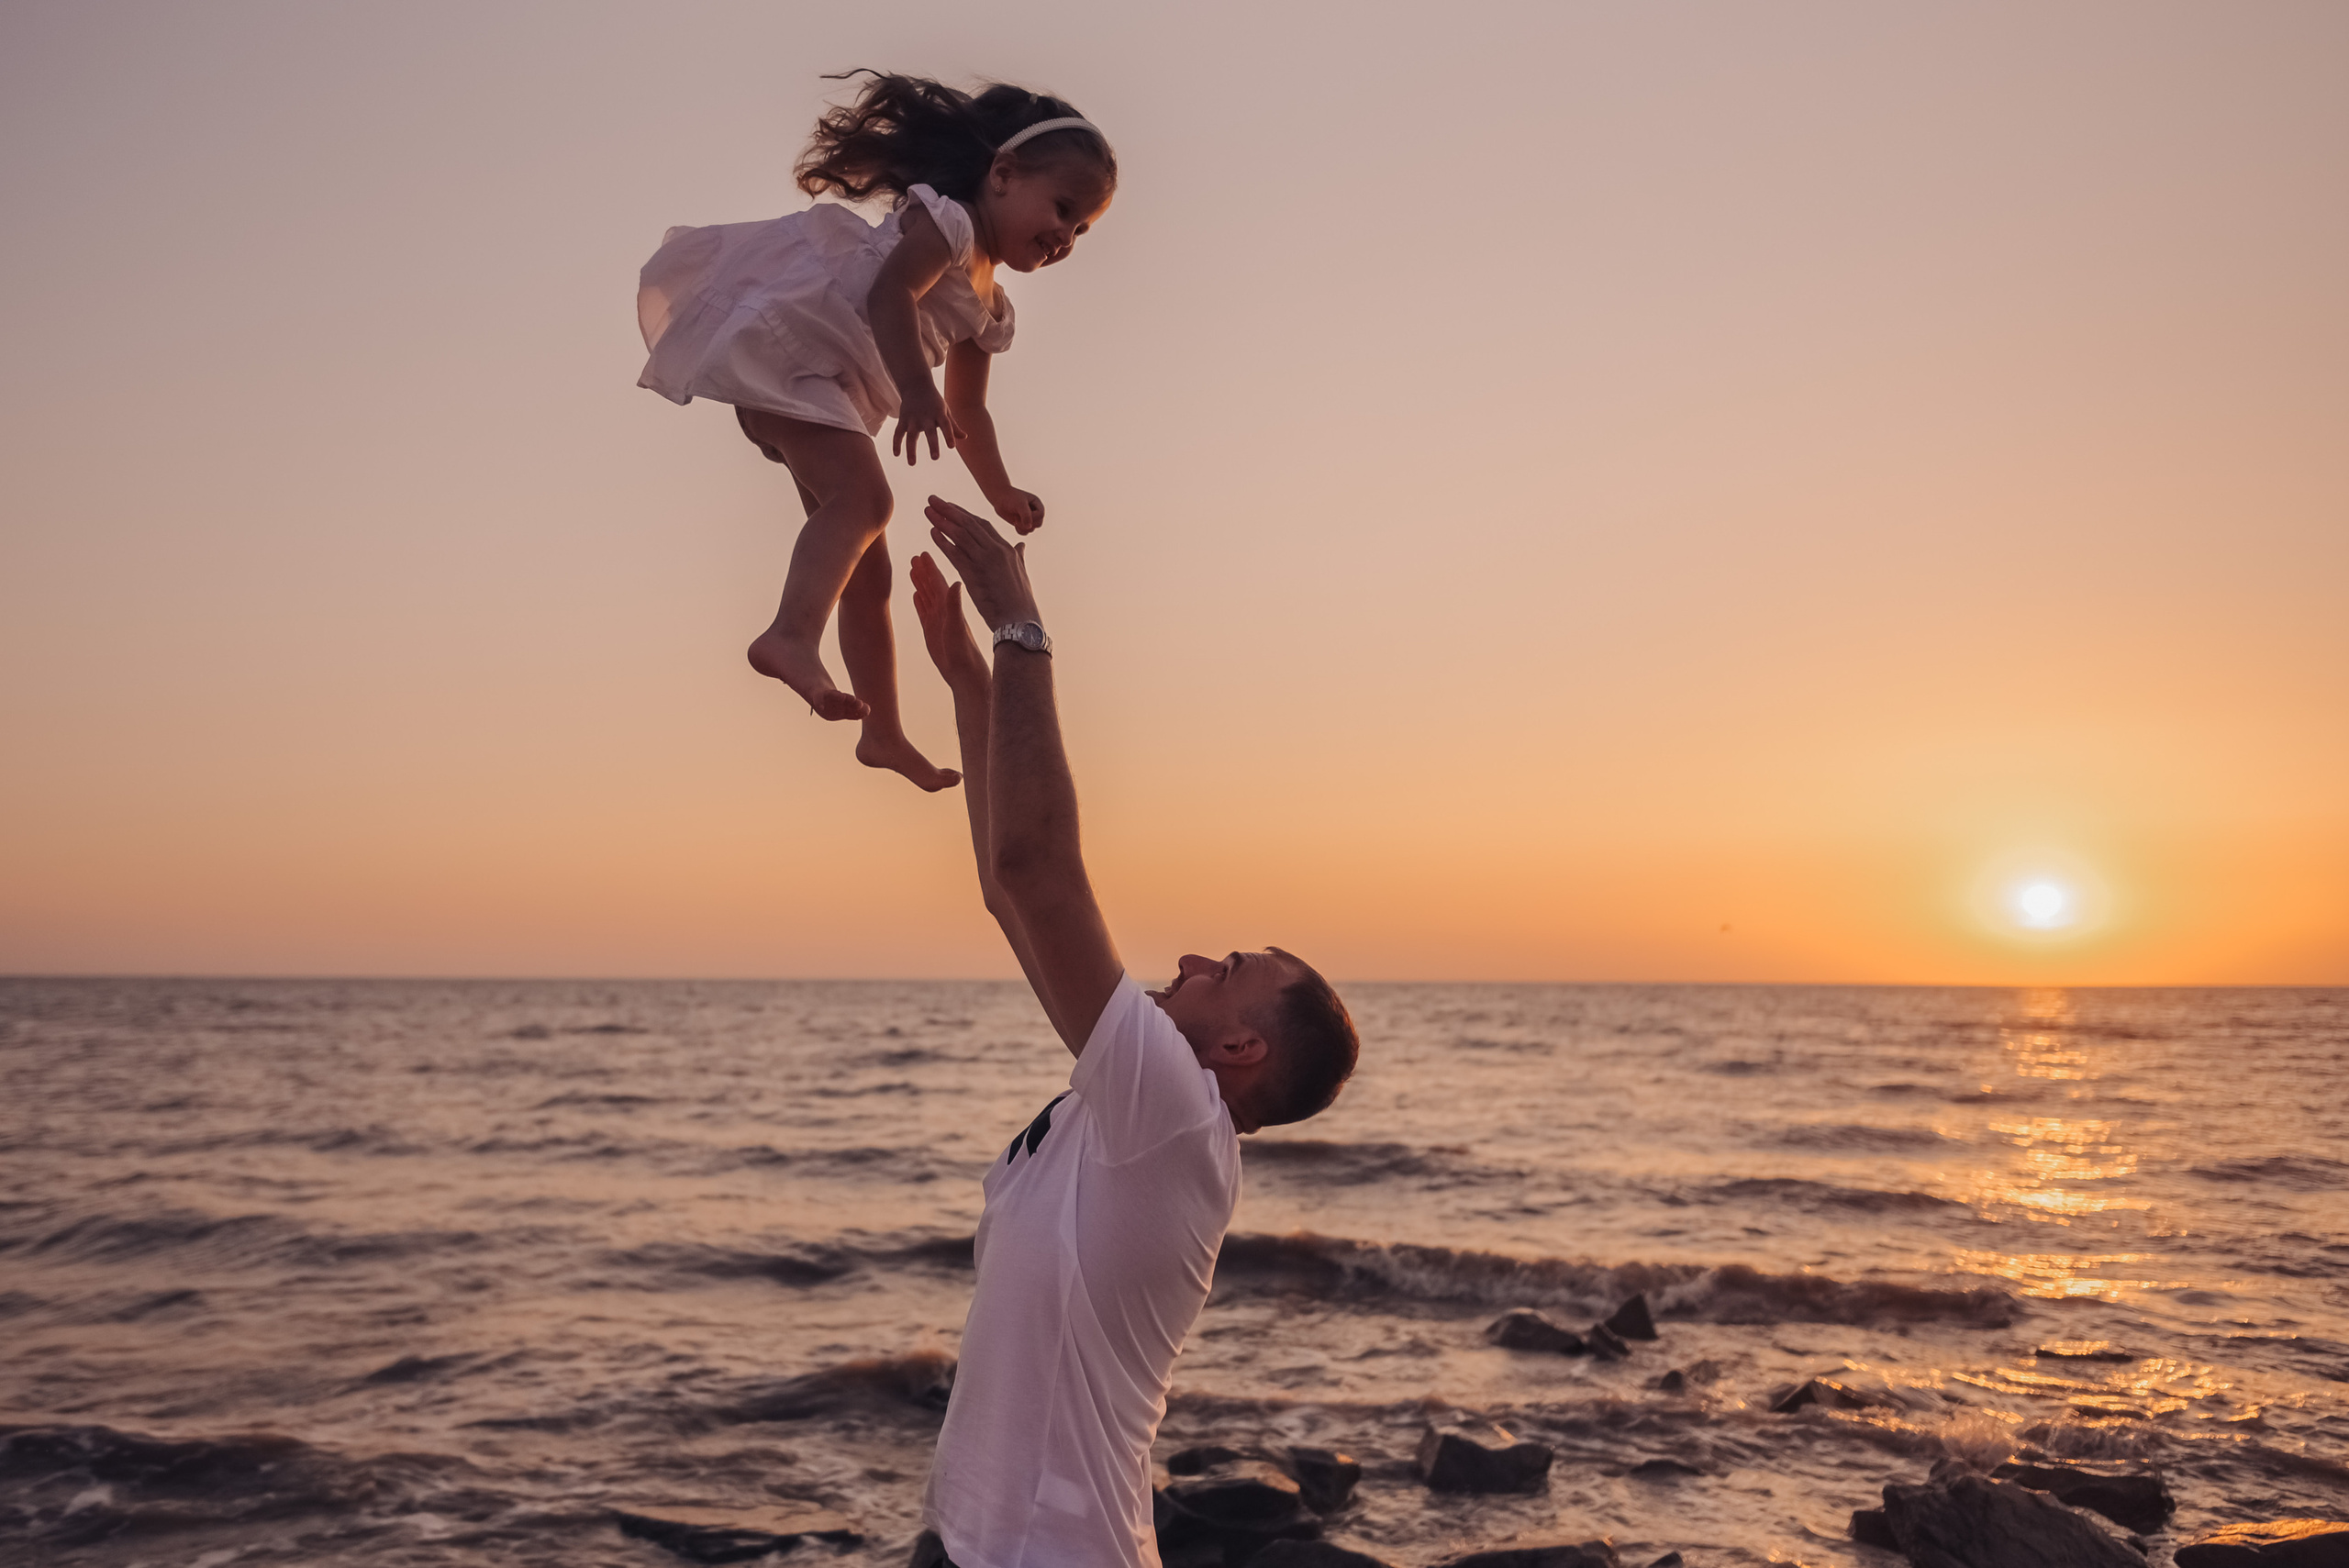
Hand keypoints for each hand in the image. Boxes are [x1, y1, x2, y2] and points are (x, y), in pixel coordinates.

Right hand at [891, 384, 962, 465]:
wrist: (916, 385)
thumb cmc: (934, 401)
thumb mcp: (945, 411)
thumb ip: (953, 426)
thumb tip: (964, 437)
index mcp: (939, 414)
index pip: (946, 425)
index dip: (949, 435)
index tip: (952, 446)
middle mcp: (926, 416)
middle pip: (930, 432)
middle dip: (933, 444)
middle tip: (935, 458)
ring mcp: (913, 418)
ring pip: (911, 435)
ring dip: (911, 449)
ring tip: (912, 463)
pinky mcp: (903, 419)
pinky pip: (898, 432)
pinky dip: (896, 443)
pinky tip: (897, 454)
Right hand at [910, 552, 987, 690]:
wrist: (965, 673)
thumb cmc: (963, 652)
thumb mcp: (957, 627)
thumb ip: (954, 606)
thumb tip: (955, 583)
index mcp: (949, 606)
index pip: (938, 582)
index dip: (930, 568)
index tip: (923, 553)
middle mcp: (943, 610)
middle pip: (931, 585)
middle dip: (923, 571)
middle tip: (915, 556)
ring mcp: (937, 620)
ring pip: (927, 596)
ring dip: (920, 582)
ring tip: (913, 568)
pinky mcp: (932, 631)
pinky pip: (924, 611)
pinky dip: (919, 601)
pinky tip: (916, 593)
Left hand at [924, 495, 1039, 631]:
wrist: (1020, 621)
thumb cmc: (1021, 602)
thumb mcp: (1022, 573)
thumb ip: (1019, 556)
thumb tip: (1021, 545)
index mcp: (1006, 549)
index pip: (982, 524)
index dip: (964, 514)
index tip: (950, 507)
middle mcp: (996, 549)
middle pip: (968, 523)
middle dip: (949, 510)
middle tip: (933, 500)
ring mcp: (985, 560)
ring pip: (960, 534)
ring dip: (941, 520)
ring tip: (927, 511)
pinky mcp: (974, 573)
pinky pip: (954, 552)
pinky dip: (942, 541)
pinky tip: (932, 533)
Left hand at [991, 488, 1045, 534]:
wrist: (1000, 498)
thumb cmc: (1010, 498)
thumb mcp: (1019, 504)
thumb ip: (1026, 515)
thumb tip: (1029, 527)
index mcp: (1037, 504)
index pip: (1041, 515)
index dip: (1032, 517)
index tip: (1021, 514)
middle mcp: (1035, 511)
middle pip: (1038, 524)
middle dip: (1027, 523)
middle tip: (1017, 518)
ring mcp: (1028, 518)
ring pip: (1031, 529)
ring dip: (1022, 527)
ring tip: (1015, 519)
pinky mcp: (1022, 523)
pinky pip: (1025, 532)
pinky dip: (1020, 530)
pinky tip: (1014, 523)